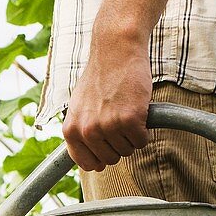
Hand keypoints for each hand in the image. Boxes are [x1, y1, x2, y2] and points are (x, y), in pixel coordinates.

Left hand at [62, 29, 151, 171]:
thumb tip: (93, 165)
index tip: (107, 146)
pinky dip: (144, 130)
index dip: (100, 157)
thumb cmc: (100, 78)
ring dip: (131, 135)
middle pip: (110, 160)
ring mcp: (108, 126)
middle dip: (118, 144)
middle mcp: (87, 131)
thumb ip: (81, 134)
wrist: (115, 50)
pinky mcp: (130, 119)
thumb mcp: (78, 107)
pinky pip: (141, 141)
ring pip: (127, 151)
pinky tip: (138, 111)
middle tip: (118, 120)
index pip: (86, 164)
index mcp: (71, 130)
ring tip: (126, 111)